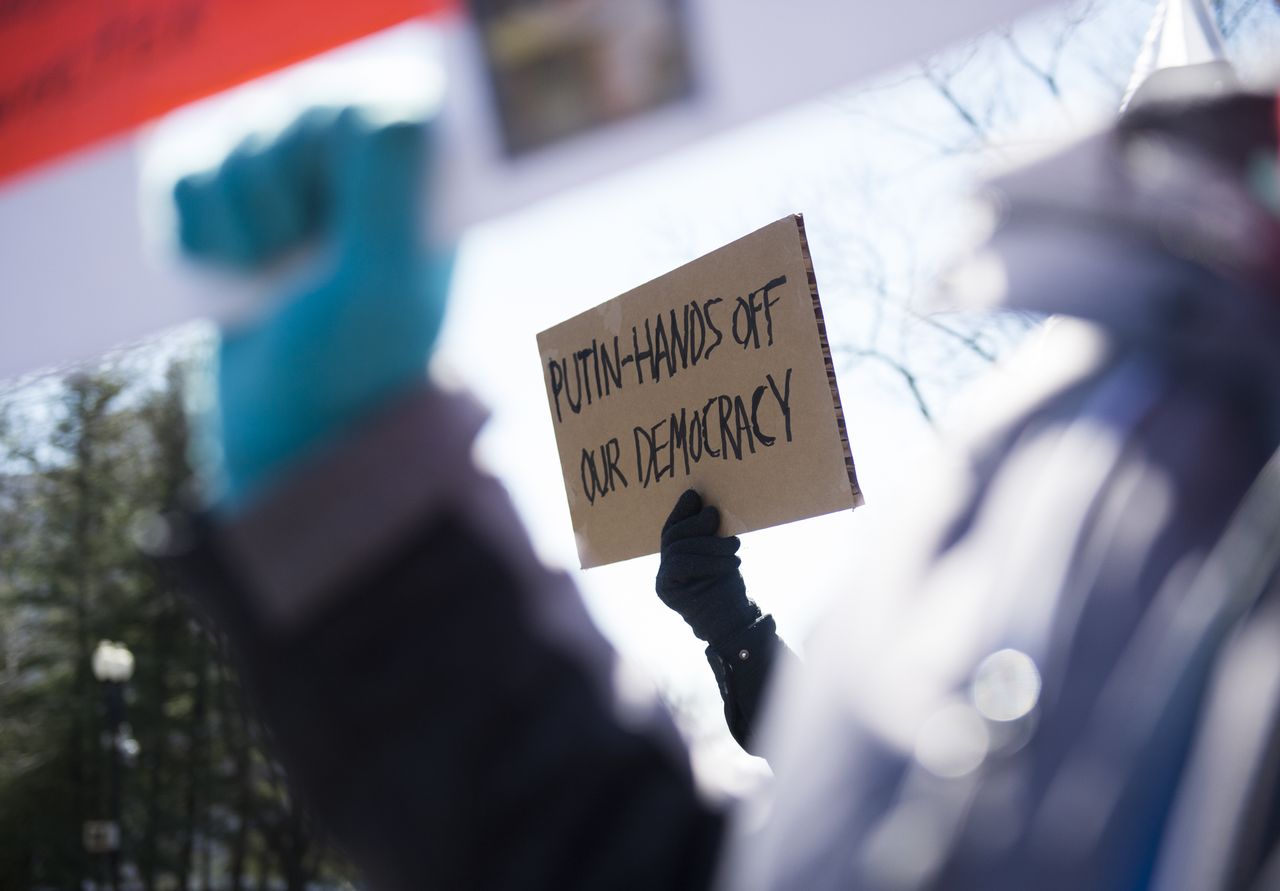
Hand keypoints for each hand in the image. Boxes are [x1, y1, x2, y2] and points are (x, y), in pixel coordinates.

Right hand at [174, 107, 454, 509]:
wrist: (284, 438)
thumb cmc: (351, 370)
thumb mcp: (383, 281)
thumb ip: (387, 184)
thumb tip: (389, 107)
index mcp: (413, 180)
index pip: (360, 103)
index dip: (334, 157)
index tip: (345, 225)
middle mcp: (353, 173)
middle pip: (287, 116)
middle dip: (283, 202)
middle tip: (309, 268)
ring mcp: (284, 185)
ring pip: (231, 141)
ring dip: (241, 224)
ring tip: (273, 281)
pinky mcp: (218, 209)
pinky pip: (182, 172)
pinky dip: (193, 228)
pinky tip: (229, 274)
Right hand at [656, 489, 760, 648]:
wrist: (734, 621)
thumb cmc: (729, 585)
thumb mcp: (721, 552)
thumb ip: (709, 532)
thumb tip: (702, 502)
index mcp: (676, 554)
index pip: (674, 528)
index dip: (681, 511)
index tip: (695, 496)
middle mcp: (665, 566)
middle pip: (674, 535)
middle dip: (696, 523)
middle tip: (716, 516)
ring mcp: (662, 578)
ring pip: (680, 549)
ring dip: (710, 544)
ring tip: (734, 546)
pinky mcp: (665, 589)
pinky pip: (681, 565)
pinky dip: (707, 560)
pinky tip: (729, 562)